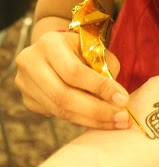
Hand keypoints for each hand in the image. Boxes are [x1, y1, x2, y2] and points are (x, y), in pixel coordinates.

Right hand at [15, 30, 130, 128]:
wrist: (56, 49)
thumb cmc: (81, 48)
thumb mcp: (94, 48)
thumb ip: (105, 67)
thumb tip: (116, 98)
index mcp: (49, 44)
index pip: (74, 72)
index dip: (99, 88)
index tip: (124, 100)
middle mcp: (31, 63)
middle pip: (64, 96)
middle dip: (97, 110)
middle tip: (123, 117)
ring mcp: (26, 84)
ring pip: (60, 110)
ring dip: (93, 120)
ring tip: (118, 123)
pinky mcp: (28, 100)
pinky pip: (59, 115)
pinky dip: (83, 120)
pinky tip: (103, 122)